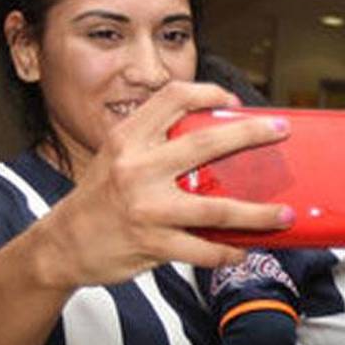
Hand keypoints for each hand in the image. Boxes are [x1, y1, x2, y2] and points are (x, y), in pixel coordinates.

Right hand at [38, 80, 294, 287]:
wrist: (61, 245)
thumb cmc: (98, 200)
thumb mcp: (115, 157)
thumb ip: (153, 144)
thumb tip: (213, 141)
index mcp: (127, 138)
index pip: (173, 97)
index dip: (209, 93)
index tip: (234, 102)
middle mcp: (137, 168)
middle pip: (207, 143)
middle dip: (251, 134)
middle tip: (280, 131)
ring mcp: (147, 207)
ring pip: (218, 208)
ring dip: (258, 213)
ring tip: (284, 214)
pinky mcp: (153, 243)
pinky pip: (205, 248)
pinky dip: (228, 251)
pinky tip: (241, 249)